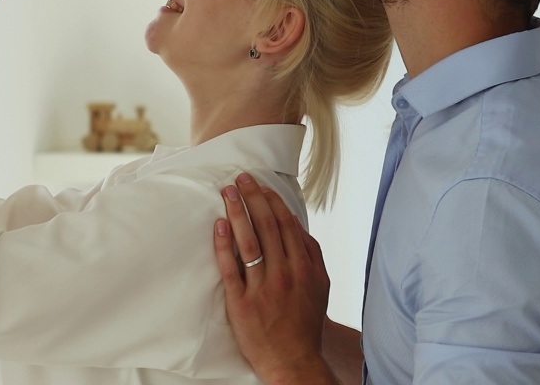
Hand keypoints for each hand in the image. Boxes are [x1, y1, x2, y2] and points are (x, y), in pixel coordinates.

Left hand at [213, 173, 336, 384]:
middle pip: (267, 227)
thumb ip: (312, 254)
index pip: (287, 226)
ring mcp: (262, 289)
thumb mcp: (320, 286)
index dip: (272, 202)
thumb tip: (297, 224)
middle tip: (240, 178)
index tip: (260, 186)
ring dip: (237, 212)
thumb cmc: (304, 322)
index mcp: (304, 269)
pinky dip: (224, 244)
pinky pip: (230, 268)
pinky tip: (219, 225)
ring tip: (227, 192)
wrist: (293, 360)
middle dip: (253, 198)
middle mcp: (284, 275)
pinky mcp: (241, 303)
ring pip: (248, 242)